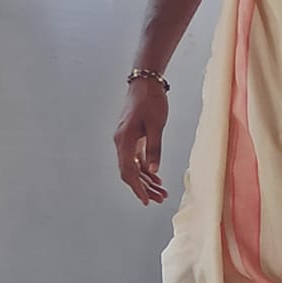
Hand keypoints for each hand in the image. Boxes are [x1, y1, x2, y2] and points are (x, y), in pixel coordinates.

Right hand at [114, 75, 168, 203]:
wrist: (145, 81)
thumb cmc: (151, 100)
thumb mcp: (157, 125)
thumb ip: (154, 149)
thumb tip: (153, 171)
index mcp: (124, 140)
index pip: (128, 171)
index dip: (137, 188)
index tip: (146, 201)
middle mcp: (121, 142)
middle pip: (129, 172)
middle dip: (144, 188)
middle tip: (159, 199)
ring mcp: (125, 140)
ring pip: (133, 167)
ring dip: (146, 180)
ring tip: (161, 192)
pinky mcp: (131, 137)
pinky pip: (136, 158)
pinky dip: (145, 169)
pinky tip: (156, 178)